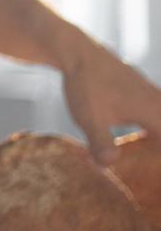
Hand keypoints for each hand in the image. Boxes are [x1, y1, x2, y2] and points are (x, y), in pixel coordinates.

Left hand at [52, 23, 160, 163]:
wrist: (77, 51)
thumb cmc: (85, 86)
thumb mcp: (90, 120)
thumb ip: (101, 144)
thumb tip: (110, 164)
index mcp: (154, 113)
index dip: (160, 163)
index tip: (156, 179)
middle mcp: (158, 102)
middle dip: (158, 149)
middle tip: (153, 175)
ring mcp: (150, 93)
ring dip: (156, 138)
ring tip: (149, 150)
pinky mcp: (140, 88)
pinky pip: (156, 110)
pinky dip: (153, 124)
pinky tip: (143, 131)